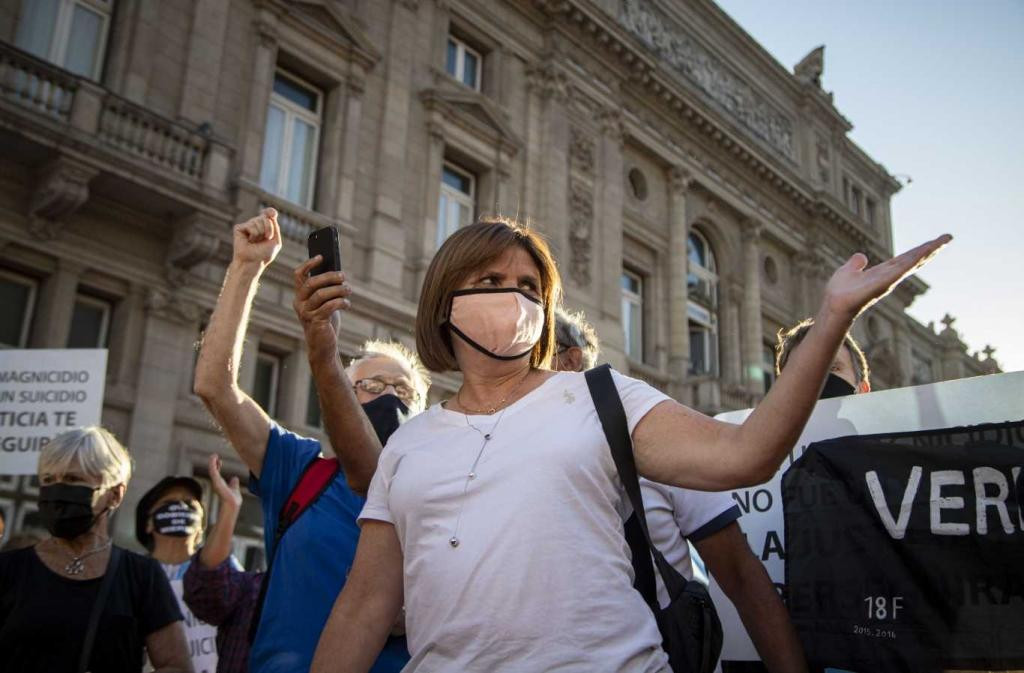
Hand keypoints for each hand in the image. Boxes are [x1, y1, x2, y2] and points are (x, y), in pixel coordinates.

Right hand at [208, 453, 241, 510]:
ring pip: (212, 470)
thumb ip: (234, 484)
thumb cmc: (234, 499)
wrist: (233, 503)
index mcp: (220, 484)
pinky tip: (213, 458)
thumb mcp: (234, 488)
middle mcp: (217, 483)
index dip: (218, 467)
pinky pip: (213, 471)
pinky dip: (212, 464)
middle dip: (214, 464)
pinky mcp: (215, 481)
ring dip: (212, 462)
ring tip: (213, 455)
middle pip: (213, 471)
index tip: (220, 461)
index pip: (217, 474)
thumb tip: (235, 478)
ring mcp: (216, 482)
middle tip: (214, 455)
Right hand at [232, 208, 282, 266]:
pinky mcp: (239, 228)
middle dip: (269, 228)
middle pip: (265, 217)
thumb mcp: (275, 241)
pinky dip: (253, 235)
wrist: (252, 262)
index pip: (269, 213)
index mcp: (266, 227)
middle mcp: (256, 225)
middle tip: (266, 239)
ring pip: (257, 220)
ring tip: (255, 242)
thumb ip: (275, 226)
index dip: (270, 212)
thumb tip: (269, 212)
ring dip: (260, 233)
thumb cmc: (264, 254)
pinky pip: (250, 226)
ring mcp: (247, 226)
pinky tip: (249, 241)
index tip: (272, 214)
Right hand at [293, 257, 351, 357]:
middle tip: (343, 276)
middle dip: (329, 276)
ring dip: (338, 290)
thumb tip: (338, 274)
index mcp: (300, 296)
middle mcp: (300, 303)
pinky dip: (341, 302)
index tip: (321, 256)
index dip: (308, 264)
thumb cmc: (326, 322)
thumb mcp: (325, 303)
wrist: (323, 347)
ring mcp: (306, 313)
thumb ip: (327, 290)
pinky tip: (347, 304)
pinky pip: (329, 306)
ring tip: (349, 290)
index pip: (298, 275)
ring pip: (321, 294)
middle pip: (312, 283)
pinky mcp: (315, 322)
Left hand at [822, 234, 951, 319]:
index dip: (920, 250)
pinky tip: (923, 253)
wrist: (834, 304)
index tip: (935, 242)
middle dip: (931, 249)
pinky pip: (900, 271)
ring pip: (911, 263)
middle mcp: (890, 276)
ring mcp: (888, 280)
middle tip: (948, 238)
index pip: (906, 258)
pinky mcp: (883, 284)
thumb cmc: (840, 292)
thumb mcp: (848, 271)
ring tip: (942, 241)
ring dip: (927, 252)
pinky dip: (911, 262)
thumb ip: (856, 264)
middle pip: (914, 259)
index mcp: (884, 271)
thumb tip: (861, 256)